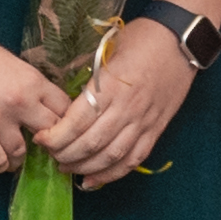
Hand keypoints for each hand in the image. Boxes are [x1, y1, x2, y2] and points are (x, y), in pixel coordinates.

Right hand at [0, 21, 77, 176]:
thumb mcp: (12, 63)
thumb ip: (30, 85)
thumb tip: (44, 107)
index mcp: (33, 81)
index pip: (67, 111)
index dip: (66, 123)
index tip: (59, 129)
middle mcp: (19, 102)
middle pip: (51, 135)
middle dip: (48, 144)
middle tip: (41, 149)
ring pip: (21, 153)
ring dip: (20, 158)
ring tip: (15, 156)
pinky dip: (0, 165)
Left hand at [39, 21, 196, 181]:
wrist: (180, 39)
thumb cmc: (139, 40)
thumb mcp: (104, 53)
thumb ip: (88, 82)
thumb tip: (63, 105)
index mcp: (110, 87)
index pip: (76, 123)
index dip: (54, 137)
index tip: (40, 139)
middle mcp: (127, 108)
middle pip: (90, 144)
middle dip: (65, 155)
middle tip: (50, 155)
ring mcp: (144, 121)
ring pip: (111, 156)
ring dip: (85, 168)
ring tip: (66, 168)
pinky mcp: (157, 128)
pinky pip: (134, 159)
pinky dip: (113, 174)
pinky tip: (93, 181)